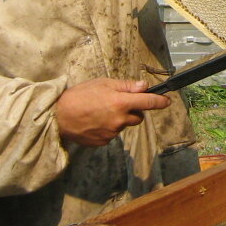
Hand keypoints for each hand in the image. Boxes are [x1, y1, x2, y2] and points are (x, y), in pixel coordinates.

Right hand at [55, 78, 169, 146]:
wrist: (58, 116)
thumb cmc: (80, 96)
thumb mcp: (103, 84)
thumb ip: (125, 86)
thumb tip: (144, 86)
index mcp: (120, 102)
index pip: (148, 102)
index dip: (160, 101)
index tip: (167, 101)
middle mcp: (119, 119)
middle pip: (138, 117)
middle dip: (133, 111)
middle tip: (118, 104)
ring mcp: (112, 133)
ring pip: (124, 125)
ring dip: (119, 120)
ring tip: (101, 112)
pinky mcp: (104, 142)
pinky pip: (112, 134)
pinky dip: (108, 128)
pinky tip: (95, 122)